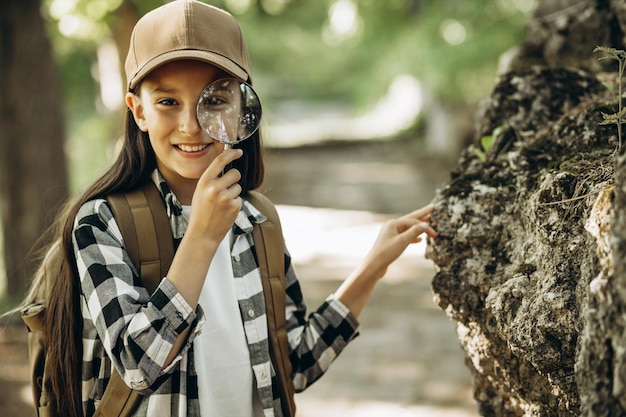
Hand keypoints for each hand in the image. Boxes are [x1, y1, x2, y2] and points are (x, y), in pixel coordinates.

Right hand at [187, 148, 242, 243]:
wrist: (202, 234)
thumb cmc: (201, 213)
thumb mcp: (200, 192)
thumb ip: (212, 180)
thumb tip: (228, 169)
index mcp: (204, 181)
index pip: (220, 160)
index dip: (232, 153)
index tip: (239, 151)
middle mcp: (215, 187)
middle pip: (235, 173)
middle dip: (233, 180)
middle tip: (225, 191)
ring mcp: (225, 197)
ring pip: (238, 187)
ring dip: (233, 194)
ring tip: (221, 205)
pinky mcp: (234, 206)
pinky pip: (240, 199)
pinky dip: (235, 204)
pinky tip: (225, 212)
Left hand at [335, 203, 436, 317]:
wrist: (374, 265)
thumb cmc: (386, 253)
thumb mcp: (403, 241)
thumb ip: (415, 232)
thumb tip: (425, 224)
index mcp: (393, 223)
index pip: (413, 221)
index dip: (425, 226)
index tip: (435, 234)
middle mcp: (392, 226)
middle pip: (410, 218)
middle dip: (422, 214)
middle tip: (432, 207)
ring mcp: (391, 234)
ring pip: (408, 227)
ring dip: (419, 225)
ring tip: (428, 220)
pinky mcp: (392, 242)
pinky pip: (405, 235)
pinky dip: (413, 236)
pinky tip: (419, 240)